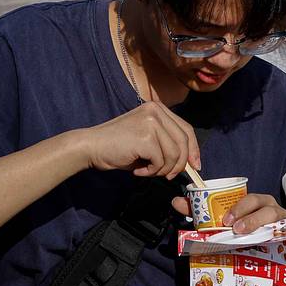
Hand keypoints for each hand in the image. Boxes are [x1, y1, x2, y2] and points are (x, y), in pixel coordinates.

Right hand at [78, 101, 201, 178]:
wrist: (90, 146)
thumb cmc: (117, 146)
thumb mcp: (146, 138)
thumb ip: (165, 144)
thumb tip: (188, 162)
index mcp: (158, 109)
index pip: (186, 128)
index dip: (193, 148)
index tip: (195, 165)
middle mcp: (157, 111)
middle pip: (184, 141)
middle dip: (181, 163)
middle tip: (169, 176)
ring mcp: (152, 122)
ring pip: (174, 154)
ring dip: (162, 169)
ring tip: (146, 170)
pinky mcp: (145, 137)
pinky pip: (160, 161)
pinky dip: (151, 171)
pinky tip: (138, 170)